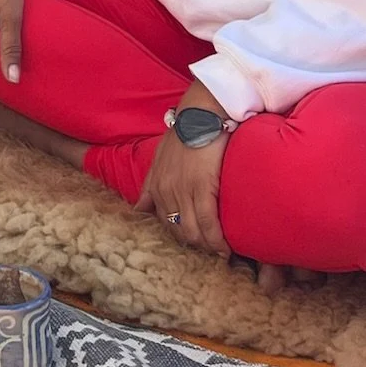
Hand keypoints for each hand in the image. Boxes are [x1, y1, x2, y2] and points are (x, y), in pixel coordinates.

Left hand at [137, 80, 231, 258]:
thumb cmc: (184, 134)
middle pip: (179, 232)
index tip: (197, 242)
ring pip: (193, 232)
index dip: (182, 236)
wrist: (199, 115)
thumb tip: (139, 209)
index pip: (165, 223)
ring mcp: (182, 190)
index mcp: (156, 186)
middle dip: (196, 245)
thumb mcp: (159, 159)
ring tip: (221, 252)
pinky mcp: (201, 187)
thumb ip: (150, 185)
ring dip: (207, 246)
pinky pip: (208, 223)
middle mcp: (166, 191)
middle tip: (213, 251)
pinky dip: (217, 239)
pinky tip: (226, 248)